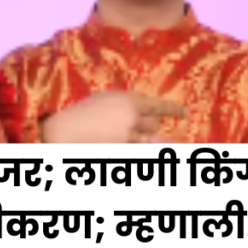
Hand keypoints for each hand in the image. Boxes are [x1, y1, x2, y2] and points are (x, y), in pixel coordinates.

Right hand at [41, 91, 185, 143]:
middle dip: (153, 127)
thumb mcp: (104, 99)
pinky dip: (137, 146)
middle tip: (159, 131)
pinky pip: (137, 149)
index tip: (184, 113)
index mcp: (128, 101)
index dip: (173, 110)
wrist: (64, 130)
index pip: (159, 106)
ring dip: (149, 140)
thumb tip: (143, 109)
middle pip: (154, 124)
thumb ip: (125, 103)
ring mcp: (127, 136)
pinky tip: (135, 145)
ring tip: (153, 140)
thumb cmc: (79, 111)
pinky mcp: (121, 149)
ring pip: (149, 140)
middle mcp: (132, 118)